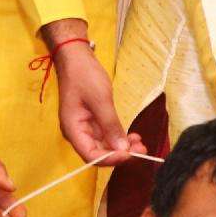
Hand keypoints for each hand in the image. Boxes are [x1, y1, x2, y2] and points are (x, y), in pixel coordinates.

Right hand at [50, 40, 140, 163]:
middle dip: (120, 154)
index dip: (110, 159)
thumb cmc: (84, 76)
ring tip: (140, 143)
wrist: (76, 57)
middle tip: (142, 150)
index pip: (90, 155)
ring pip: (105, 145)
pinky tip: (133, 136)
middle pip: (98, 153)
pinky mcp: (94, 121)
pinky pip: (107, 135)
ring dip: (122, 147)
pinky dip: (120, 137)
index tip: (129, 154)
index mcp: (73, 129)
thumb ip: (110, 125)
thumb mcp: (100, 99)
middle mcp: (78, 132)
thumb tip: (122, 149)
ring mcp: (86, 127)